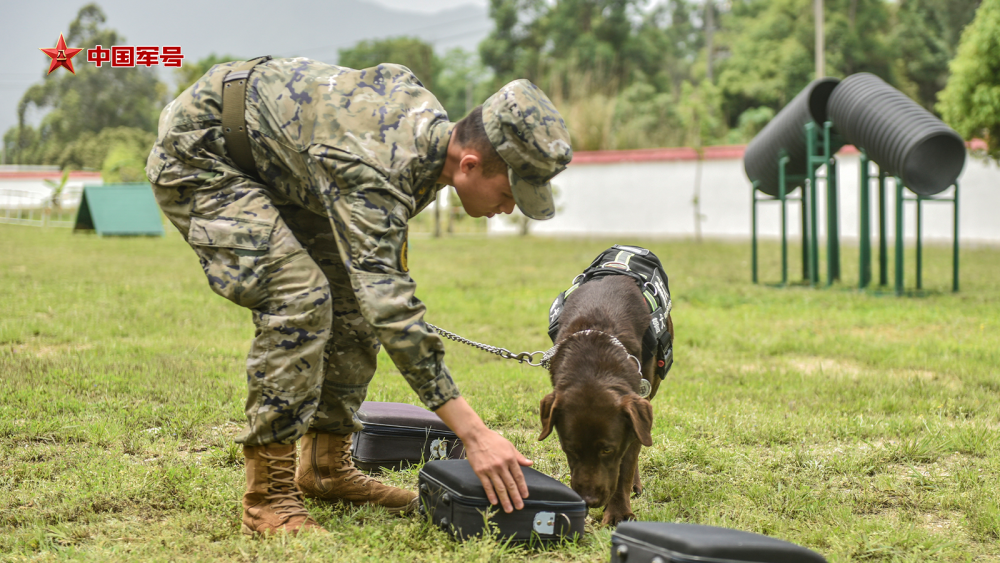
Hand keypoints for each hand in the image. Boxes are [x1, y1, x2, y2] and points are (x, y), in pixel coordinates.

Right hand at [434, 397, 532, 512]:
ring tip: (509, 509)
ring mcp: (490, 469)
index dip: (522, 487)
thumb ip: (519, 456)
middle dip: (516, 497)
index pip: (518, 476)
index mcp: (510, 458)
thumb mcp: (509, 446)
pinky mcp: (480, 471)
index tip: (525, 496)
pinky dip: (491, 494)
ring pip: (500, 487)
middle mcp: (501, 465)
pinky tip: (495, 502)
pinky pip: (487, 485)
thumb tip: (530, 463)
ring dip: (505, 500)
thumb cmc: (493, 440)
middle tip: (519, 507)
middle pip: (510, 484)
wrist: (476, 436)